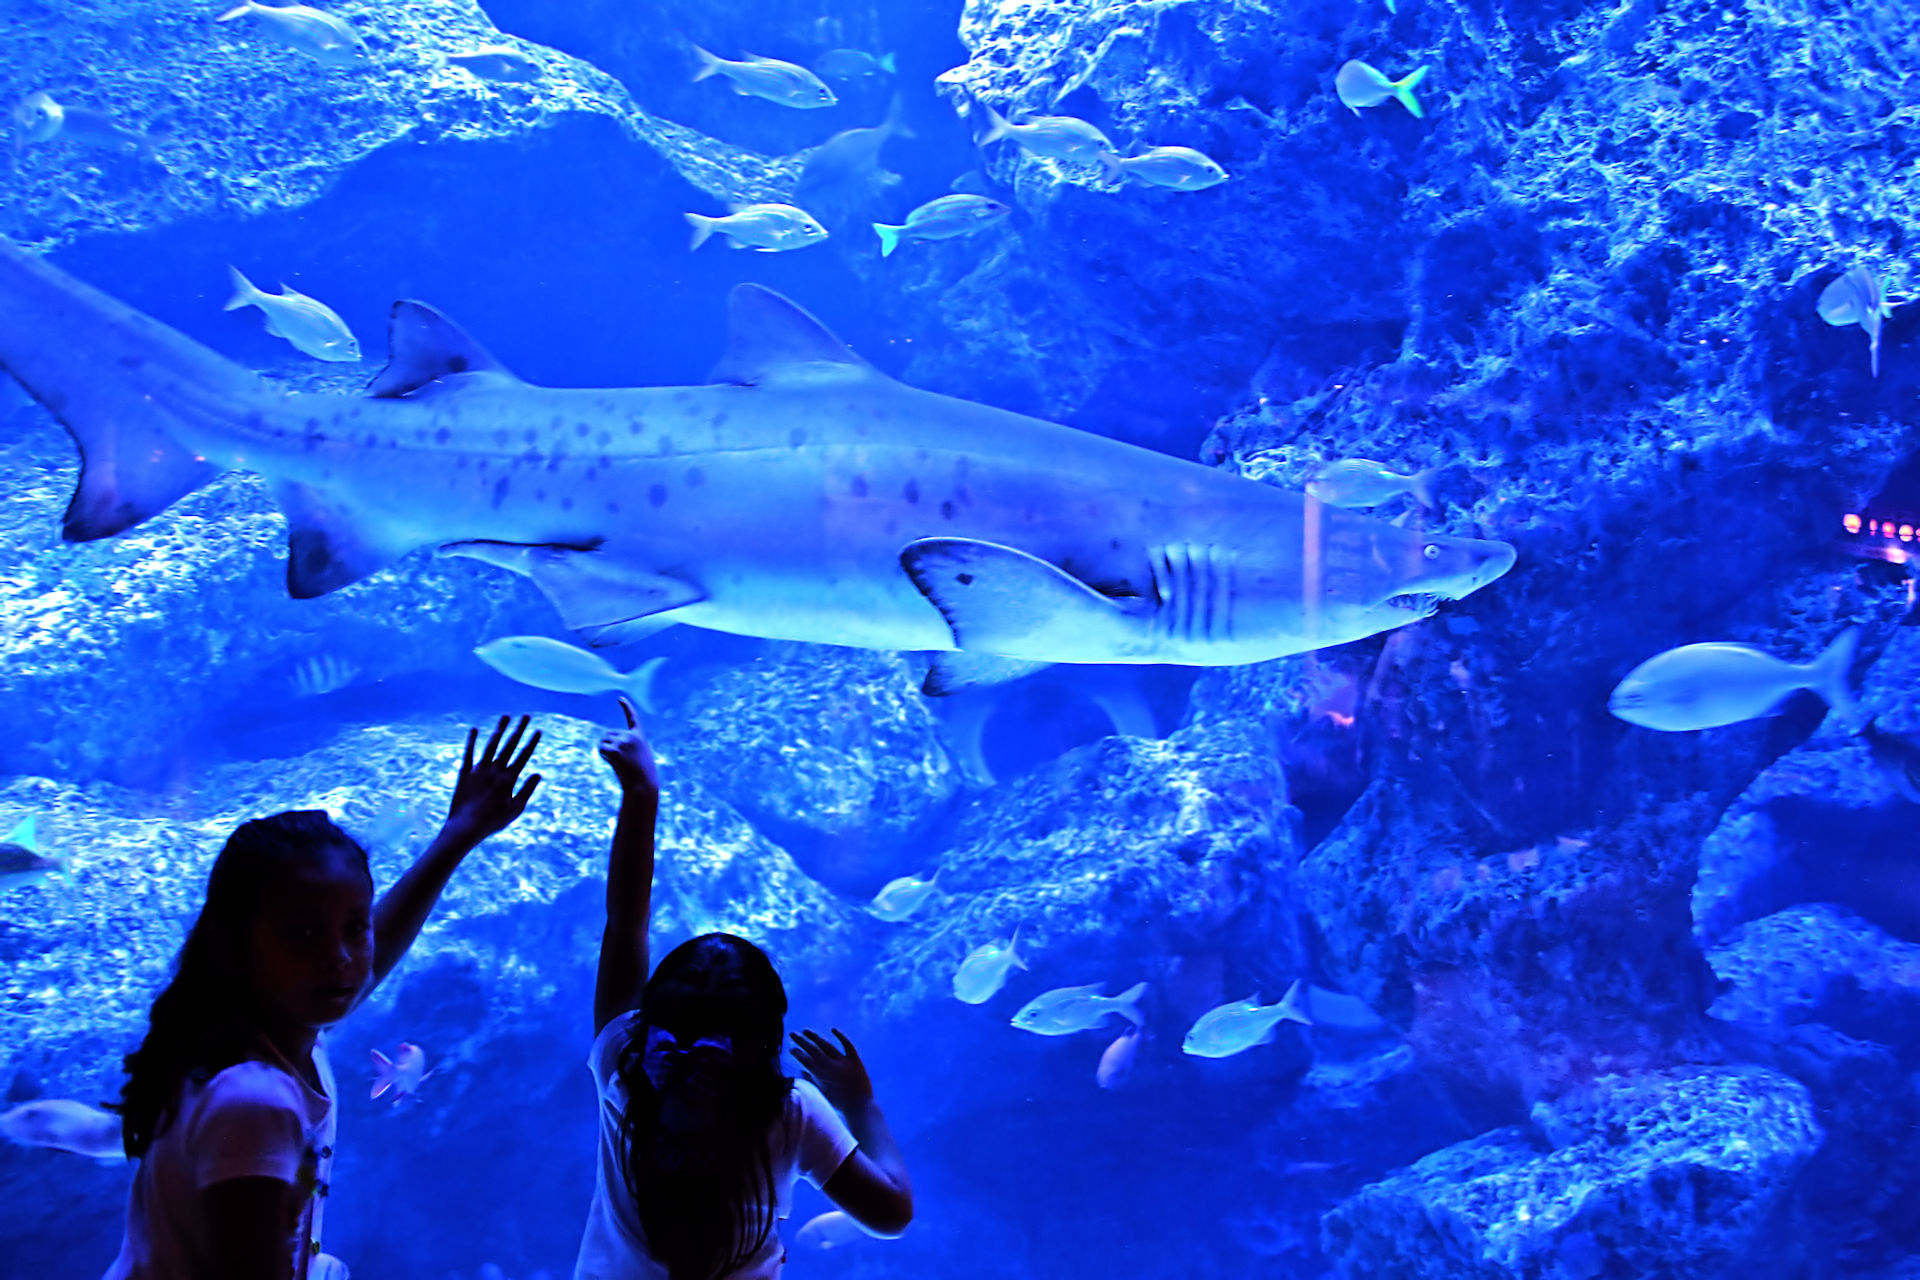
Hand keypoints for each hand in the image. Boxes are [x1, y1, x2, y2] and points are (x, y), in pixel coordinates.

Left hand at [445, 715, 541, 839]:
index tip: (538, 730)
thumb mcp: (515, 809)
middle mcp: (494, 770)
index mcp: (508, 779)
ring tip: (505, 717)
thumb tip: (538, 774)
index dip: (531, 742)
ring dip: (499, 730)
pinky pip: (468, 754)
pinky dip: (471, 741)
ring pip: (491, 745)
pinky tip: (474, 730)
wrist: (465, 827)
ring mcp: (478, 770)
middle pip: (509, 745)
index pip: (523, 755)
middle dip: (519, 729)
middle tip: (526, 716)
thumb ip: (527, 790)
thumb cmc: (493, 821)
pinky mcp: (465, 774)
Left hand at [598, 697, 659, 797]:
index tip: (620, 698)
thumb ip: (629, 747)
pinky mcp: (616, 749)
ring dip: (605, 750)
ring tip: (617, 762)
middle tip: (618, 759)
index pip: (632, 717)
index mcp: (639, 736)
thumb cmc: (642, 775)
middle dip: (608, 744)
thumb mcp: (640, 757)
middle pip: (609, 733)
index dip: (626, 707)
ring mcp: (623, 742)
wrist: (642, 785)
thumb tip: (608, 746)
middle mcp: (631, 736)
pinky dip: (603, 756)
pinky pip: (601, 749)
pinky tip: (613, 763)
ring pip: (603, 740)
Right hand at [790, 1029, 873, 1111]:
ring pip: (826, 1045)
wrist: (860, 1108)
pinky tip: (833, 1029)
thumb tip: (802, 1071)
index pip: (805, 1061)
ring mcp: (843, 1062)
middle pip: (813, 1050)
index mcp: (821, 1076)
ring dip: (815, 1037)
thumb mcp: (822, 1094)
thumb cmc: (839, 1104)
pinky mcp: (855, 1061)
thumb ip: (812, 1081)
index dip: (797, 1053)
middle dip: (801, 1041)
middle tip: (792, 1034)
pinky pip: (847, 1045)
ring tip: (805, 1031)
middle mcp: (830, 1066)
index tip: (790, 1048)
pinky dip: (841, 1036)